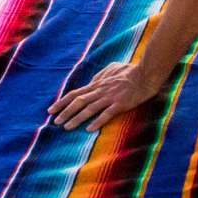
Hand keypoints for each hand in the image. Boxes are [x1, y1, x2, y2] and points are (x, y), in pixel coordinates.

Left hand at [46, 60, 160, 131]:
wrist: (146, 74)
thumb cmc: (131, 71)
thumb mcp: (113, 68)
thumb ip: (101, 75)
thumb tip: (93, 80)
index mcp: (97, 84)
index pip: (75, 93)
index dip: (62, 102)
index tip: (51, 110)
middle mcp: (100, 91)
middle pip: (78, 102)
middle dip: (65, 112)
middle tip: (54, 122)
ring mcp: (110, 97)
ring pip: (89, 109)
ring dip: (76, 118)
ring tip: (66, 127)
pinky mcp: (120, 103)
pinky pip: (106, 114)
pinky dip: (97, 121)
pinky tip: (89, 129)